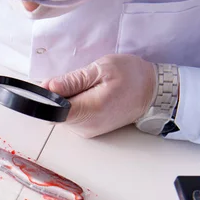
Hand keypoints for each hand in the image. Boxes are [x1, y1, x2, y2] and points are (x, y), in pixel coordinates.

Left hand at [42, 54, 156, 137]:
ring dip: (67, 101)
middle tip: (77, 82)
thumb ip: (72, 80)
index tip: (49, 87)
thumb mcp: (102, 69)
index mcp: (90, 110)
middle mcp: (86, 126)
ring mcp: (87, 131)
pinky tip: (89, 97)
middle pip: (54, 113)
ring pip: (61, 116)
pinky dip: (74, 106)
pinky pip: (71, 118)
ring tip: (87, 89)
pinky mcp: (88, 130)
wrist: (153, 93)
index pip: (52, 111)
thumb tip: (49, 87)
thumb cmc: (132, 77)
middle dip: (58, 96)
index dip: (46, 98)